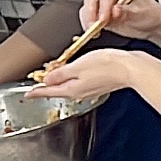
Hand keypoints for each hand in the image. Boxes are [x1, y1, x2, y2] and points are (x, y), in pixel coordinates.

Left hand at [33, 48, 160, 106]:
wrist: (133, 70)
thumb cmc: (109, 66)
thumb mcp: (78, 66)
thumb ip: (60, 73)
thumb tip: (47, 78)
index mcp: (71, 89)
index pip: (48, 92)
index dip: (35, 91)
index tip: (26, 94)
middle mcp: (80, 92)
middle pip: (58, 90)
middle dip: (47, 85)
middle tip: (38, 80)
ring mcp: (91, 90)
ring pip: (69, 87)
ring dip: (60, 81)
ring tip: (54, 74)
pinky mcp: (100, 84)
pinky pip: (81, 84)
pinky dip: (74, 79)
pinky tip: (75, 72)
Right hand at [79, 0, 160, 40]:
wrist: (151, 23)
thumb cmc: (150, 14)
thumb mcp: (142, 14)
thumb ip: (127, 12)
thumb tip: (115, 10)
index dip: (104, 7)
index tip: (104, 20)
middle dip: (92, 14)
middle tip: (94, 28)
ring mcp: (102, 0)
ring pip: (88, 7)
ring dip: (88, 20)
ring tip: (94, 32)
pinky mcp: (98, 11)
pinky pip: (87, 16)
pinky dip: (87, 24)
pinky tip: (93, 33)